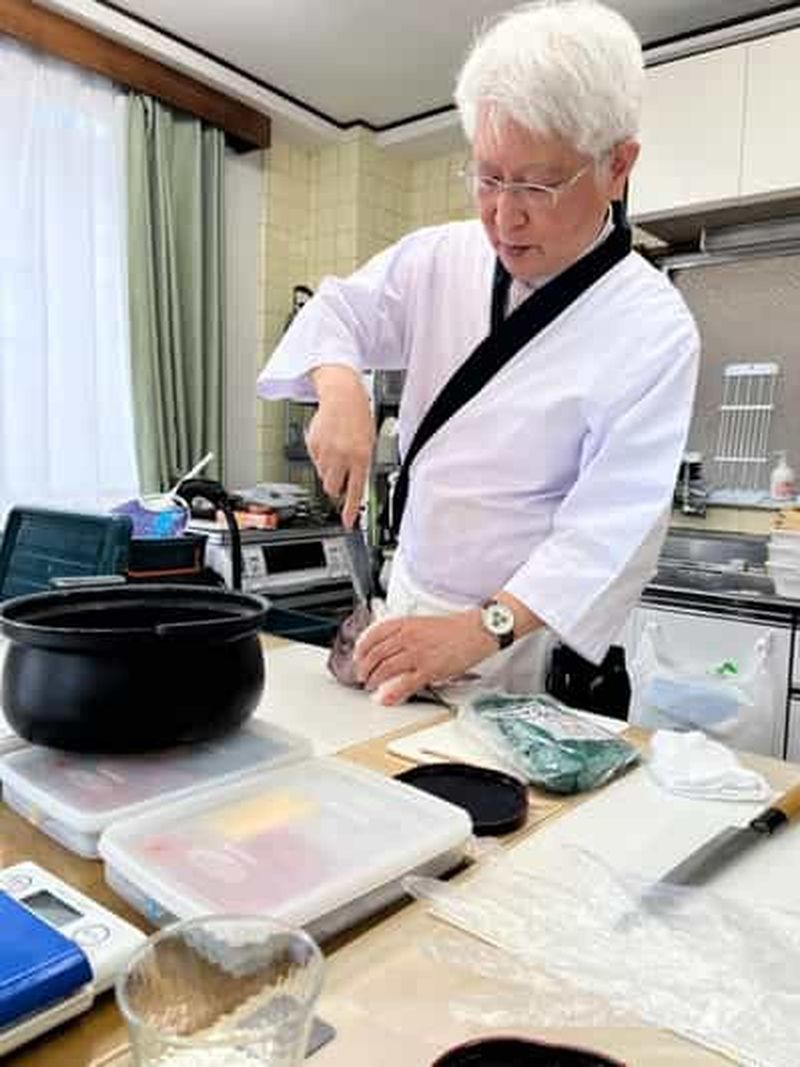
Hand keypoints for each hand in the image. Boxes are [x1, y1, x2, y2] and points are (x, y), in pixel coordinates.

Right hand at [308, 366, 374, 527]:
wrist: (342, 394)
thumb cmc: (358, 417)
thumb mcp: (368, 443)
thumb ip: (361, 465)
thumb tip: (352, 485)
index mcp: (360, 457)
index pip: (355, 491)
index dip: (349, 510)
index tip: (347, 523)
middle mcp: (342, 456)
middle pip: (333, 488)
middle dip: (336, 487)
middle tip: (341, 477)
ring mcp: (325, 451)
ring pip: (323, 475)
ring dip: (329, 470)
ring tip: (337, 452)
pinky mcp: (313, 445)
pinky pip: (315, 461)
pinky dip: (321, 456)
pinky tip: (329, 442)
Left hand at [354, 611, 495, 704]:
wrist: (476, 632)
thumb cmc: (454, 628)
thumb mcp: (422, 624)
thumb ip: (404, 634)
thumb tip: (389, 648)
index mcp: (405, 623)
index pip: (373, 634)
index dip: (361, 647)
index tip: (358, 655)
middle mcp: (408, 637)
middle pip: (375, 653)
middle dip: (364, 666)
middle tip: (362, 674)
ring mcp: (417, 653)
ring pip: (385, 668)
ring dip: (373, 679)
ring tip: (370, 684)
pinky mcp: (429, 669)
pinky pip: (404, 684)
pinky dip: (391, 693)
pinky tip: (385, 697)